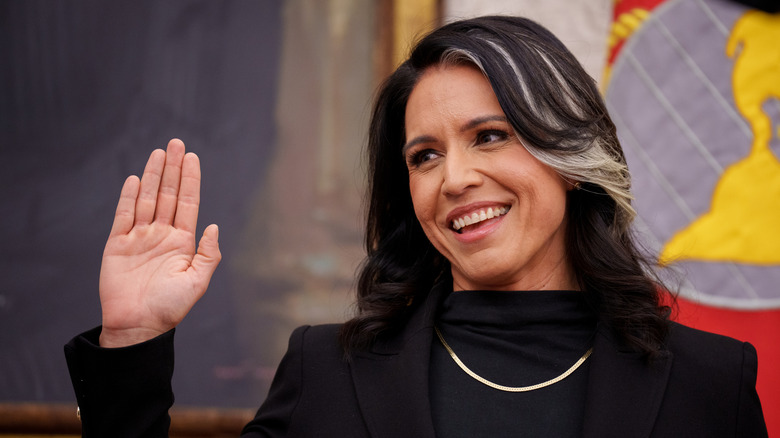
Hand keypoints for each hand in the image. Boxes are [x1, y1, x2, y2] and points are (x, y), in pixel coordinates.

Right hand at [98, 139, 220, 346]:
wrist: (137, 326)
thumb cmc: (169, 308)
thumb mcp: (197, 282)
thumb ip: (208, 254)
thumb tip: (214, 226)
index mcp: (183, 242)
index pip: (188, 203)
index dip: (191, 180)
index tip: (192, 157)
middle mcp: (162, 235)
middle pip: (168, 195)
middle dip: (172, 169)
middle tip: (176, 143)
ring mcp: (139, 238)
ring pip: (147, 199)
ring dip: (153, 176)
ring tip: (159, 152)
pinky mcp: (117, 244)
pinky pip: (123, 215)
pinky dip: (129, 197)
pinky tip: (136, 179)